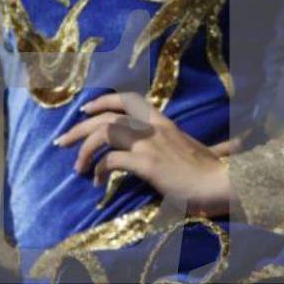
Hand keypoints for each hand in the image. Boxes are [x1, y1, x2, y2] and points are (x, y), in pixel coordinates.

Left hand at [52, 91, 237, 216]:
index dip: (102, 101)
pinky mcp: (148, 164)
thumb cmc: (209, 172)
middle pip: (107, 116)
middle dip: (79, 128)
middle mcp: (154, 127)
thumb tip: (180, 147)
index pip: (127, 99)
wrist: (221, 184)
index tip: (85, 110)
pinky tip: (98, 181)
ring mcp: (151, 144)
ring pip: (105, 134)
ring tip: (77, 167)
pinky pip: (113, 161)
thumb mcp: (188, 150)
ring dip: (85, 150)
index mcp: (162, 121)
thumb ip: (174, 144)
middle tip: (62, 141)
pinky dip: (100, 170)